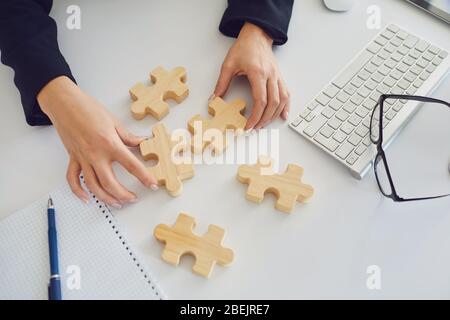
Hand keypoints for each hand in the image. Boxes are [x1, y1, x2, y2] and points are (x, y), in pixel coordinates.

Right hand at [38, 76, 157, 207]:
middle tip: (134, 198)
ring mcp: (83, 158)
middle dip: (124, 195)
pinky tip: (87, 199)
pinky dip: (79, 192)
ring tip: (117, 203)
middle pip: (110, 183)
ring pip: (93, 186)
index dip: (144, 177)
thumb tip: (142, 143)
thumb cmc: (89, 108)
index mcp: (110, 144)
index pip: (131, 165)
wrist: (65, 103)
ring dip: (105, 198)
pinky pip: (73, 179)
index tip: (152, 185)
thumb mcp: (114, 122)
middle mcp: (96, 155)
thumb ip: (128, 137)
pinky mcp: (72, 158)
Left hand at [213, 22, 289, 129]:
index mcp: (258, 73)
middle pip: (272, 103)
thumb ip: (221, 83)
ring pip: (281, 100)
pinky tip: (283, 115)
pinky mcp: (279, 77)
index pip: (260, 100)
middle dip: (264, 119)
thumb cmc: (244, 48)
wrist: (257, 35)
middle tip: (256, 128)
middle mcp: (270, 76)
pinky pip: (286, 93)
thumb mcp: (228, 64)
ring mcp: (277, 76)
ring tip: (265, 124)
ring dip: (274, 115)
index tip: (249, 125)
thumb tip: (214, 99)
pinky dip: (285, 106)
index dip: (255, 116)